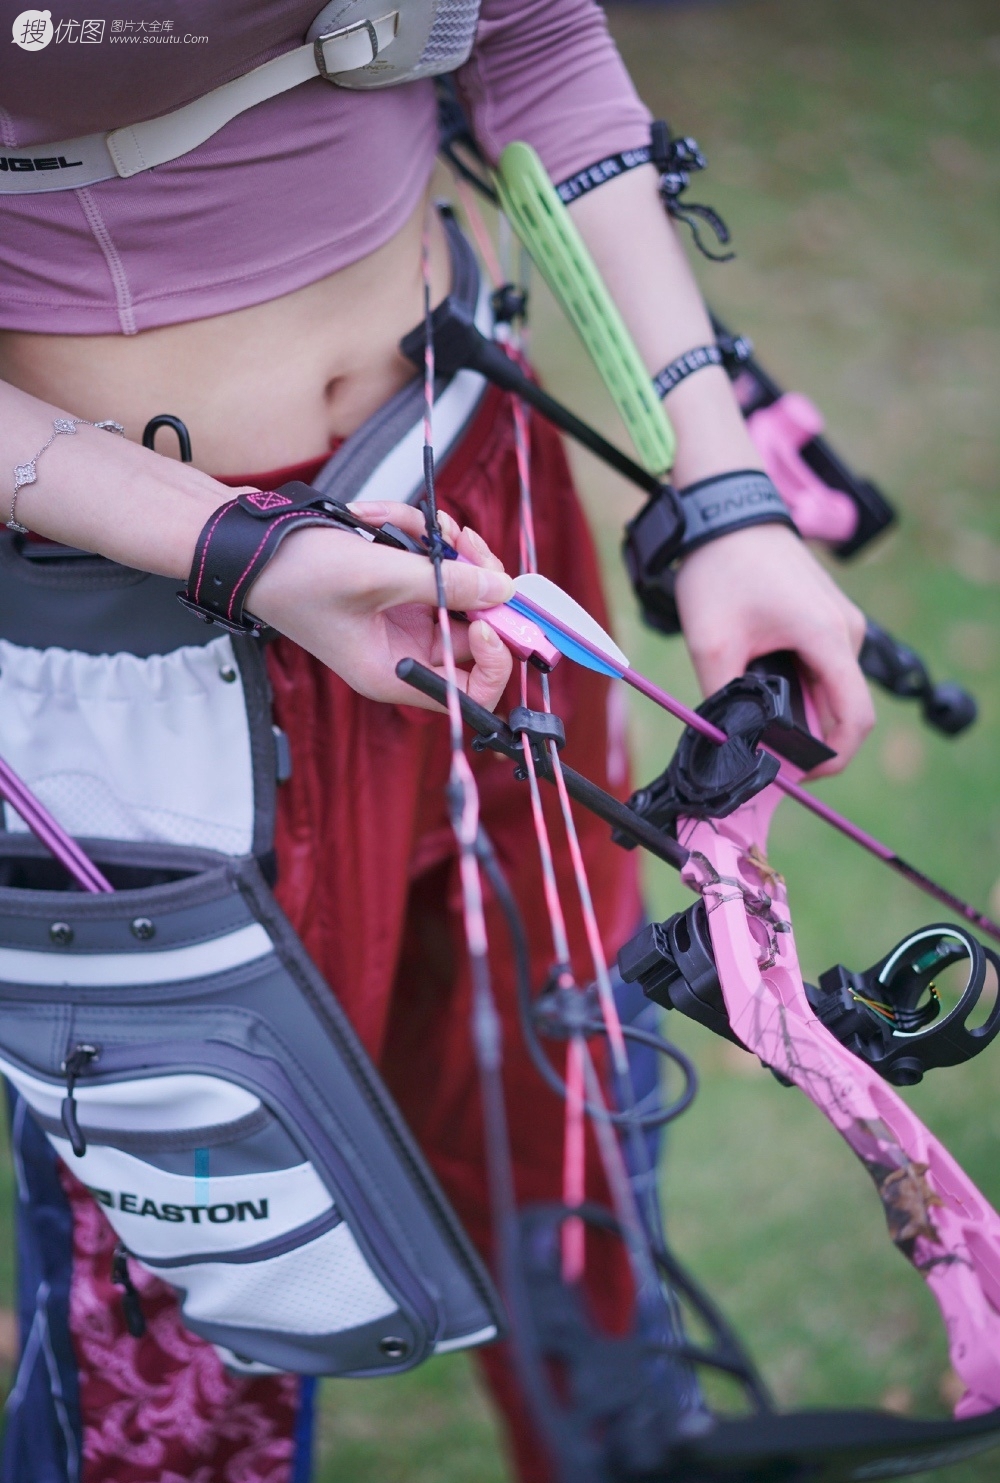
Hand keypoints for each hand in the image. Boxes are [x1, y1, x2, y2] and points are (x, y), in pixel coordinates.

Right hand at [246, 502, 513, 710]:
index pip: (471, 694)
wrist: (248, 544)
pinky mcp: (394, 590)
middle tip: (469, 544)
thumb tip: (502, 589)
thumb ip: (445, 583)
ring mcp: (400, 620)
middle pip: (474, 632)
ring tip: (431, 525)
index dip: (494, 658)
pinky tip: (391, 518)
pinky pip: (431, 566)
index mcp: (393, 674)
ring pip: (458, 591)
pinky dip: (421, 537)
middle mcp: (401, 654)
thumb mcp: (378, 575)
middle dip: (477, 583)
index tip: (488, 614)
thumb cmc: (296, 574)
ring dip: (450, 551)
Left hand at [673, 524, 873, 774]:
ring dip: (799, 709)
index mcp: (828, 637)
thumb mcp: (711, 643)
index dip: (831, 759)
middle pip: (842, 707)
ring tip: (753, 710)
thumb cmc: (720, 568)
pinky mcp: (828, 616)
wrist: (727, 510)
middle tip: (761, 749)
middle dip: (807, 737)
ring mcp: (842, 621)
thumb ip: (724, 700)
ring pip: (831, 688)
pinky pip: (823, 666)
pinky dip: (798, 685)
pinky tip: (761, 682)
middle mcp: (847, 630)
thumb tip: (732, 744)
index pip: (855, 719)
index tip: (796, 775)